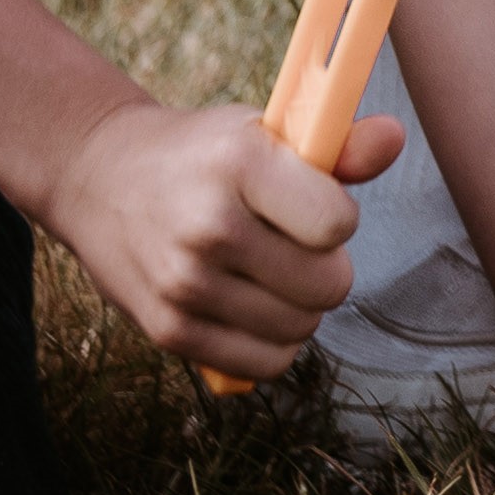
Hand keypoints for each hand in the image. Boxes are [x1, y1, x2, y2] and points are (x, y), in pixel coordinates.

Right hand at [39, 101, 409, 380]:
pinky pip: (264, 364)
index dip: (337, 219)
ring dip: (301, 306)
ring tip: (269, 272)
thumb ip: (337, 144)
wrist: (98, 177)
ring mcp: (185, 284)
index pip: (335, 225)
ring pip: (302, 328)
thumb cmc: (202, 153)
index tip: (312, 205)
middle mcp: (209, 227)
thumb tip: (396, 140)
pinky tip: (254, 307)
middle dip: (326, 266)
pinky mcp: (169, 330)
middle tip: (293, 244)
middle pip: (328, 285)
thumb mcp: (263, 130)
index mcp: (239, 164)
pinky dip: (274, 343)